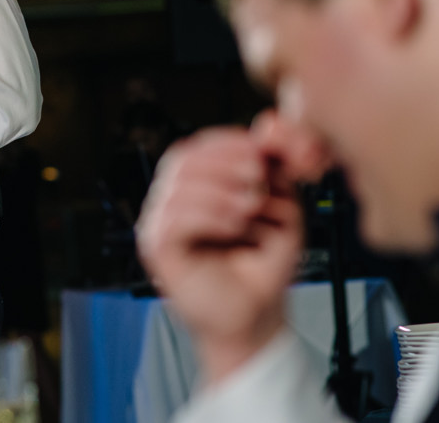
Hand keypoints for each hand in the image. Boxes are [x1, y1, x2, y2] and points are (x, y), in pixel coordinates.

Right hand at [135, 121, 323, 383]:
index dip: (229, 142)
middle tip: (259, 184)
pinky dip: (209, 216)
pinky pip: (173, 217)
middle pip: (182, 158)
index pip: (197, 146)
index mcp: (195, 184)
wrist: (257, 312)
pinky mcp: (157, 248)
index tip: (261, 153)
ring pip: (178, 185)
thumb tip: (270, 125)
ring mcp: (160, 222)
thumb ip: (275, 165)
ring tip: (249, 210)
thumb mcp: (281, 203)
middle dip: (226, 164)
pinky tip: (233, 226)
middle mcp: (172, 199)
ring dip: (222, 192)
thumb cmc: (263, 261)